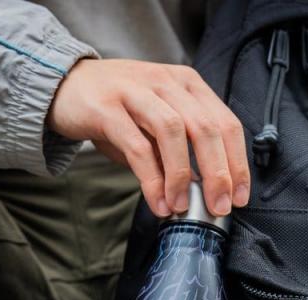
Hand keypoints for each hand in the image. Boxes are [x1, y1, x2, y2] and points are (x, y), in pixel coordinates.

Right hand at [47, 59, 249, 217]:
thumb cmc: (117, 110)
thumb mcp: (156, 123)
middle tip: (220, 207)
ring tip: (183, 207)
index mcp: (187, 85)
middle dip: (218, 172)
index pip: (225, 123)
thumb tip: (204, 190)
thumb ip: (179, 151)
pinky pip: (137, 147)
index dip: (237, 162)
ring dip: (183, 175)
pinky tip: (158, 202)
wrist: (67, 86)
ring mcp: (136, 92)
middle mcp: (167, 83)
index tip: (240, 196)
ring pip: (173, 133)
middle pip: (205, 128)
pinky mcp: (107, 108)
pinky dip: (151, 179)